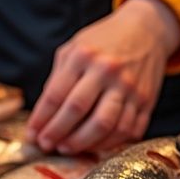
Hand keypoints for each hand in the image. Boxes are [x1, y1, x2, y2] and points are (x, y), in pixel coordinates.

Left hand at [27, 0, 179, 153]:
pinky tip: (93, 146)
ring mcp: (130, 87)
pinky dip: (109, 144)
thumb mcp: (74, 48)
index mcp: (84, 56)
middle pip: (77, 110)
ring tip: (66, 148)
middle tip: (46, 145)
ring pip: (105, 125)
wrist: (147, 30)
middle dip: (57, 133)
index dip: (41, 119)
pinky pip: (128, 130)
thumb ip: (58, 79)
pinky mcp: (147, 100)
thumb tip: (43, 116)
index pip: (56, 94)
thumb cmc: (104, 42)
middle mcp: (108, 71)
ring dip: (82, 143)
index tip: (32, 134)